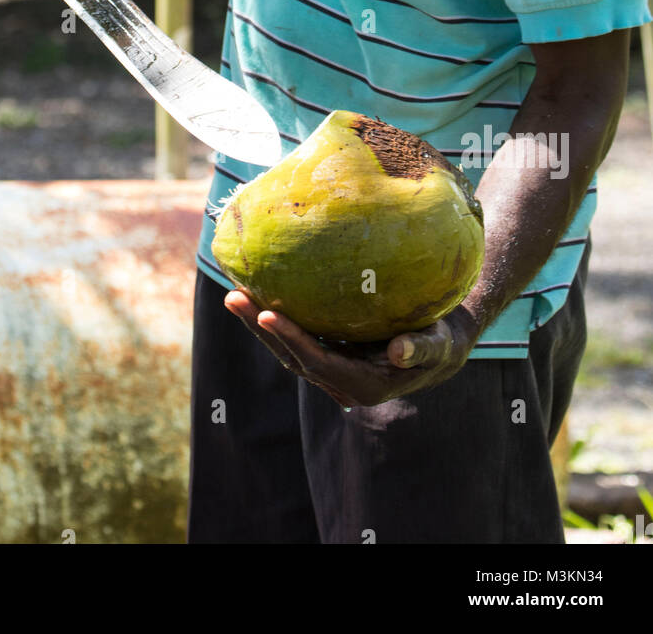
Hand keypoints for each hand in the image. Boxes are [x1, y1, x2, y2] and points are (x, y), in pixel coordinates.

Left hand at [224, 290, 478, 408]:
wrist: (440, 346)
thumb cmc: (442, 341)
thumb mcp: (440, 345)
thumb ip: (421, 349)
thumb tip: (399, 350)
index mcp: (364, 385)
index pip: (318, 361)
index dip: (292, 338)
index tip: (269, 313)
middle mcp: (341, 383)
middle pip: (292, 356)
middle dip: (262, 329)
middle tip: (234, 297)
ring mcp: (331, 369)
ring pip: (288, 349)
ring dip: (259, 324)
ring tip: (234, 294)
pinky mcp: (329, 353)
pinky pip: (296, 337)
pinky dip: (275, 319)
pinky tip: (257, 291)